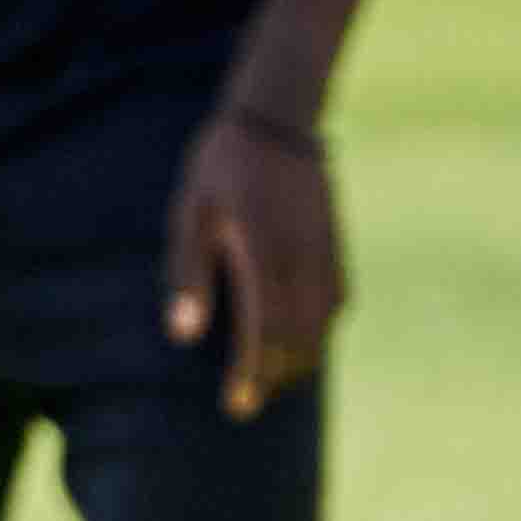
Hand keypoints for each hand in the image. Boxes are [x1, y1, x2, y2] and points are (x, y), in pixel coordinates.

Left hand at [170, 110, 343, 413]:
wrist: (276, 116)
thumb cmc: (222, 165)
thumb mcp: (193, 214)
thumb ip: (190, 273)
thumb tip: (183, 334)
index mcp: (264, 255)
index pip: (264, 331)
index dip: (253, 373)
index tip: (237, 404)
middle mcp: (301, 259)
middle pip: (298, 336)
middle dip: (275, 376)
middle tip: (248, 403)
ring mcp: (324, 250)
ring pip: (322, 322)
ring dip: (301, 357)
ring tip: (275, 381)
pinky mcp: (334, 241)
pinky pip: (337, 297)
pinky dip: (323, 327)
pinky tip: (308, 340)